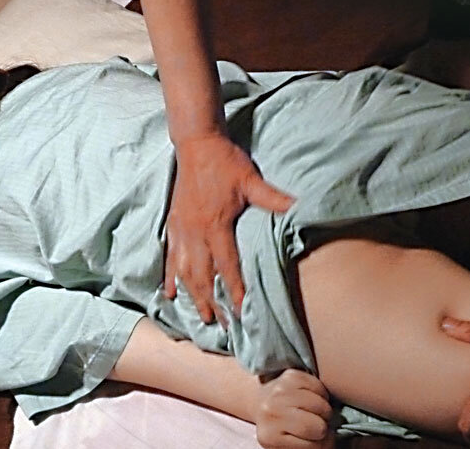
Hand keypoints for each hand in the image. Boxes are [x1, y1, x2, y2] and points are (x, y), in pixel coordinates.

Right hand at [164, 134, 293, 321]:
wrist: (195, 144)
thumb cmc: (225, 162)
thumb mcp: (251, 180)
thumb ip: (273, 198)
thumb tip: (299, 207)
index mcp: (216, 225)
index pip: (226, 266)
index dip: (234, 290)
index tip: (241, 312)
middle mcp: (195, 233)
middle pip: (203, 277)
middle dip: (213, 303)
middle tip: (222, 326)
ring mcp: (181, 230)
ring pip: (184, 272)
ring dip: (192, 296)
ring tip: (201, 316)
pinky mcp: (172, 225)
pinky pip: (169, 257)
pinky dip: (170, 277)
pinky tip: (170, 293)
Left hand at [253, 369, 333, 448]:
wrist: (262, 399)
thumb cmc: (281, 426)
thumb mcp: (290, 443)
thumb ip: (312, 444)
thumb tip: (331, 437)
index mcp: (269, 436)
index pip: (312, 446)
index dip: (321, 442)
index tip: (317, 438)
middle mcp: (270, 412)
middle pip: (317, 426)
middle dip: (323, 426)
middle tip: (316, 424)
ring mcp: (279, 391)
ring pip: (321, 406)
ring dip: (323, 410)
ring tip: (314, 412)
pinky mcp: (289, 375)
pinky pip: (319, 387)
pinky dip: (321, 394)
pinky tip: (312, 398)